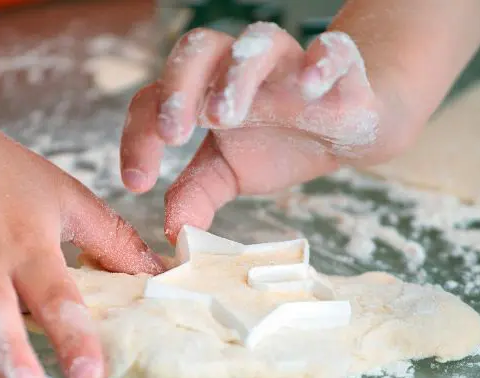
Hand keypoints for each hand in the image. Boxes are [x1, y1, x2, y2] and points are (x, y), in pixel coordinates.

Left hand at [121, 23, 409, 242]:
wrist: (341, 133)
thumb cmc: (278, 145)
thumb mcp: (227, 174)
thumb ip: (196, 195)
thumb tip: (174, 232)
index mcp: (202, 91)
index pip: (155, 98)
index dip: (139, 136)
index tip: (138, 182)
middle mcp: (237, 68)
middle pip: (197, 50)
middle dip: (178, 88)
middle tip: (171, 135)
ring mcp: (286, 62)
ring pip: (256, 44)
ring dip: (236, 77)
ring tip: (224, 117)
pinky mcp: (336, 65)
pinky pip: (332, 49)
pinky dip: (322, 60)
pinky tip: (311, 85)